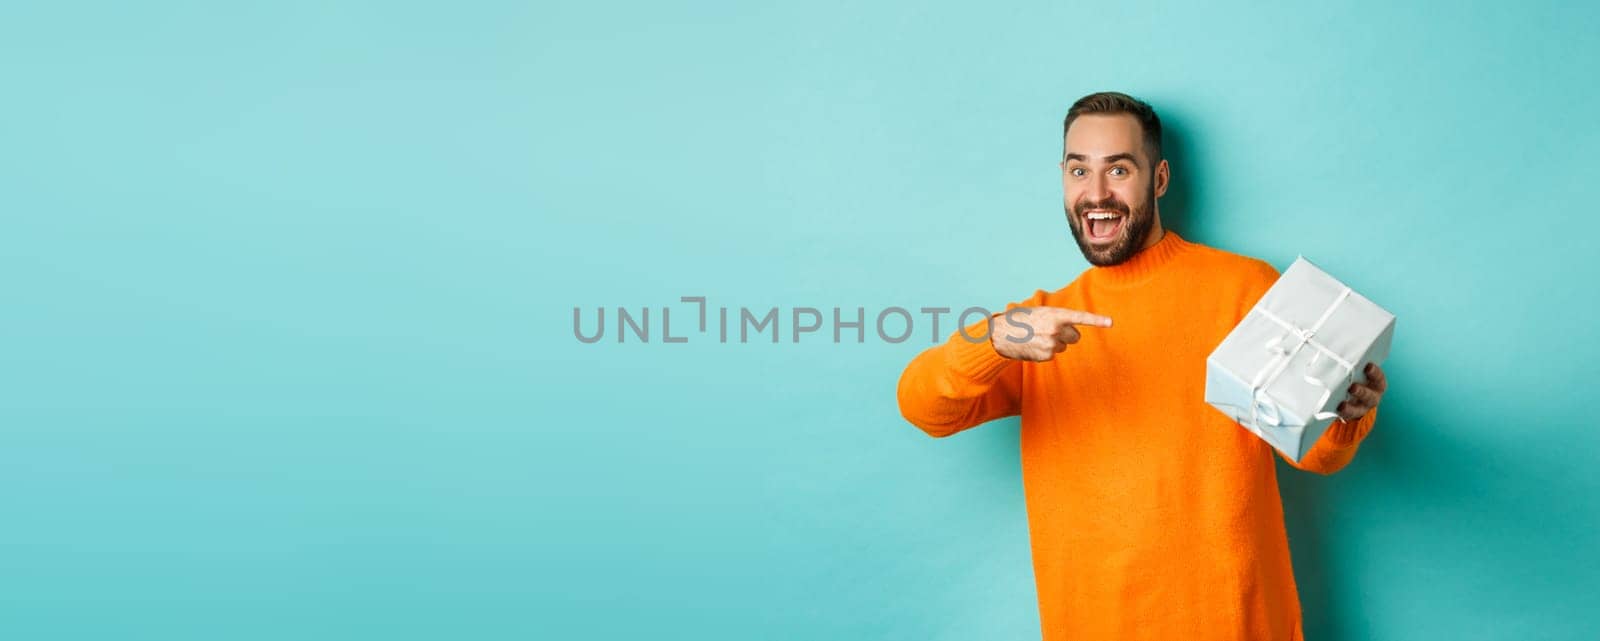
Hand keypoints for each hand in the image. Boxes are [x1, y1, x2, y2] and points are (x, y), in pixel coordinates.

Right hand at [990, 306, 1112, 361]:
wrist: (1000, 334)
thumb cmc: (1020, 320)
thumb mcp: (1040, 313)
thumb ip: (1058, 319)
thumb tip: (1070, 333)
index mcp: (1055, 315)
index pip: (1080, 318)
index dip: (1097, 320)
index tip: (1110, 322)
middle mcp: (1055, 330)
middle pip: (1075, 336)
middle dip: (1067, 335)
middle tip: (1049, 330)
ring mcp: (1051, 344)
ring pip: (1064, 346)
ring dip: (1054, 342)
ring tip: (1037, 337)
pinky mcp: (1046, 356)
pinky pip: (1054, 354)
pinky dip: (1046, 351)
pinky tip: (1033, 345)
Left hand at [1337, 362, 1386, 421]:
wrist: (1354, 397)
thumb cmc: (1354, 377)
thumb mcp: (1357, 371)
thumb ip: (1352, 364)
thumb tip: (1336, 345)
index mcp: (1376, 383)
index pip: (1378, 378)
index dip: (1374, 372)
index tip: (1368, 366)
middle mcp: (1372, 396)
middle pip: (1370, 395)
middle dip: (1361, 391)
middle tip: (1352, 387)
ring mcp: (1362, 407)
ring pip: (1358, 409)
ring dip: (1350, 407)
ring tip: (1342, 404)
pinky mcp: (1351, 415)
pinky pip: (1346, 416)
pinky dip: (1341, 414)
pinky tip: (1334, 410)